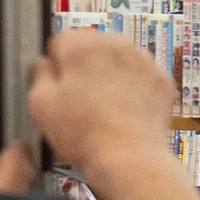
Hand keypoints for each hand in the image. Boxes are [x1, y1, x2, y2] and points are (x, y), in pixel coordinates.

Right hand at [24, 27, 180, 179]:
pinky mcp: (161, 79)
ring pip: (118, 61)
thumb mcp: (40, 103)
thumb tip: (43, 64)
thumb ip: (38, 73)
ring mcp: (143, 61)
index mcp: (82, 45)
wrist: (129, 158)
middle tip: (81, 100)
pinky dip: (134, 89)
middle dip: (85, 68)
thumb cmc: (85, 134)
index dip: (57, 65)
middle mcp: (115, 44)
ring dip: (110, 77)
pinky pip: (141, 77)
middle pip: (92, 48)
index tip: (59, 84)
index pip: (61, 41)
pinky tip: (124, 111)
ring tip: (103, 109)